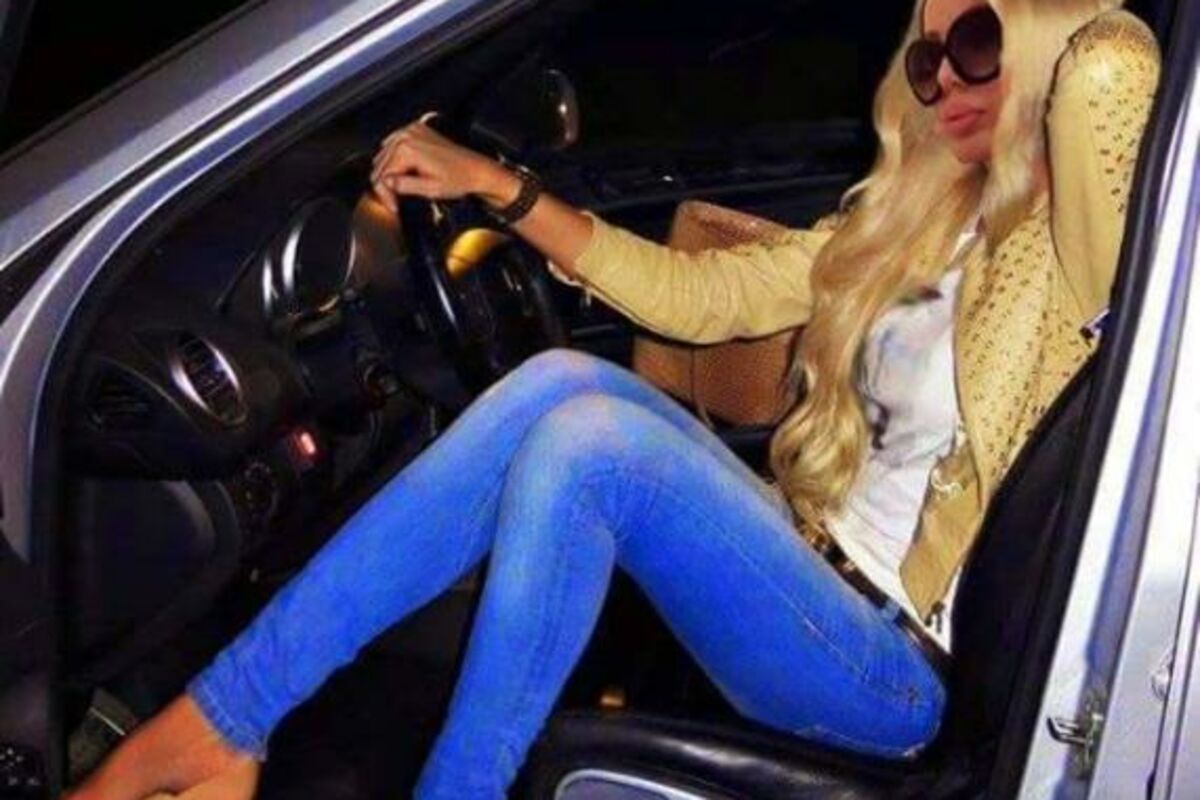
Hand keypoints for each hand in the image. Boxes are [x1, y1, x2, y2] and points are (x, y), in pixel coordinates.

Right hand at [370, 118, 517, 211]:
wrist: (477, 170)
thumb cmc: (460, 178)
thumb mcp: (429, 189)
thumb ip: (404, 186)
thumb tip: (386, 184)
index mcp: (408, 149)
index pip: (382, 174)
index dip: (385, 194)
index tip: (392, 205)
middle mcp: (408, 136)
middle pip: (380, 164)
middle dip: (386, 184)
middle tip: (394, 200)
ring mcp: (412, 131)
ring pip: (384, 154)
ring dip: (389, 171)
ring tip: (399, 188)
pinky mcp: (417, 130)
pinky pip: (394, 144)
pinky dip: (394, 157)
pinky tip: (402, 170)